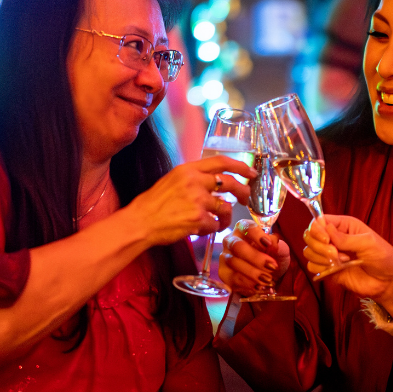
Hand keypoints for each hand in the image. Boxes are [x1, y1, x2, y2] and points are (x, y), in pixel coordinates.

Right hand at [128, 156, 253, 244]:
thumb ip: (193, 178)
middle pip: (231, 183)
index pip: (221, 161)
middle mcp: (194, 181)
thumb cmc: (155, 204)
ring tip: (217, 222)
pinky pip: (216, 224)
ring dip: (225, 217)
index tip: (251, 172)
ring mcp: (197, 200)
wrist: (141, 222)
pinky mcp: (198, 218)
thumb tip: (215, 181)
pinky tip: (200, 230)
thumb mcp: (172, 180)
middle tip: (245, 199)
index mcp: (188, 169)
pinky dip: (211, 229)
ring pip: (226, 207)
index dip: (241, 166)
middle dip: (243, 192)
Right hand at [219, 220, 290, 296]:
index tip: (269, 244)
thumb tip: (273, 244)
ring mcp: (225, 257)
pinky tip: (259, 286)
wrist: (270, 276)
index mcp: (245, 229)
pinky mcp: (224, 273)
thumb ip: (279, 245)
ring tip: (268, 279)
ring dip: (253, 273)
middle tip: (272, 267)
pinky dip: (247, 283)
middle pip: (237, 246)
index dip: (257, 235)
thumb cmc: (273, 258)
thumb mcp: (281, 251)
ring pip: (234, 263)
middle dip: (256, 258)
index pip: (246, 227)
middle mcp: (231, 240)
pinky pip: (232, 278)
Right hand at [302, 215, 392, 317]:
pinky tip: (335, 269)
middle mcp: (333, 238)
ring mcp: (329, 255)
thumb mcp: (368, 243)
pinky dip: (320, 268)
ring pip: (308, 251)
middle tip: (335, 253)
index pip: (319, 221)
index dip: (317, 229)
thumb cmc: (382, 257)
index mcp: (343, 226)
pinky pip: (312, 266)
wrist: (387, 282)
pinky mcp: (328, 270)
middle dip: (319, 245)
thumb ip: (345, 238)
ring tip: (341, 262)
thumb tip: (325, 229)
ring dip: (320, 257)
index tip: (326, 239)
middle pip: (309, 236)